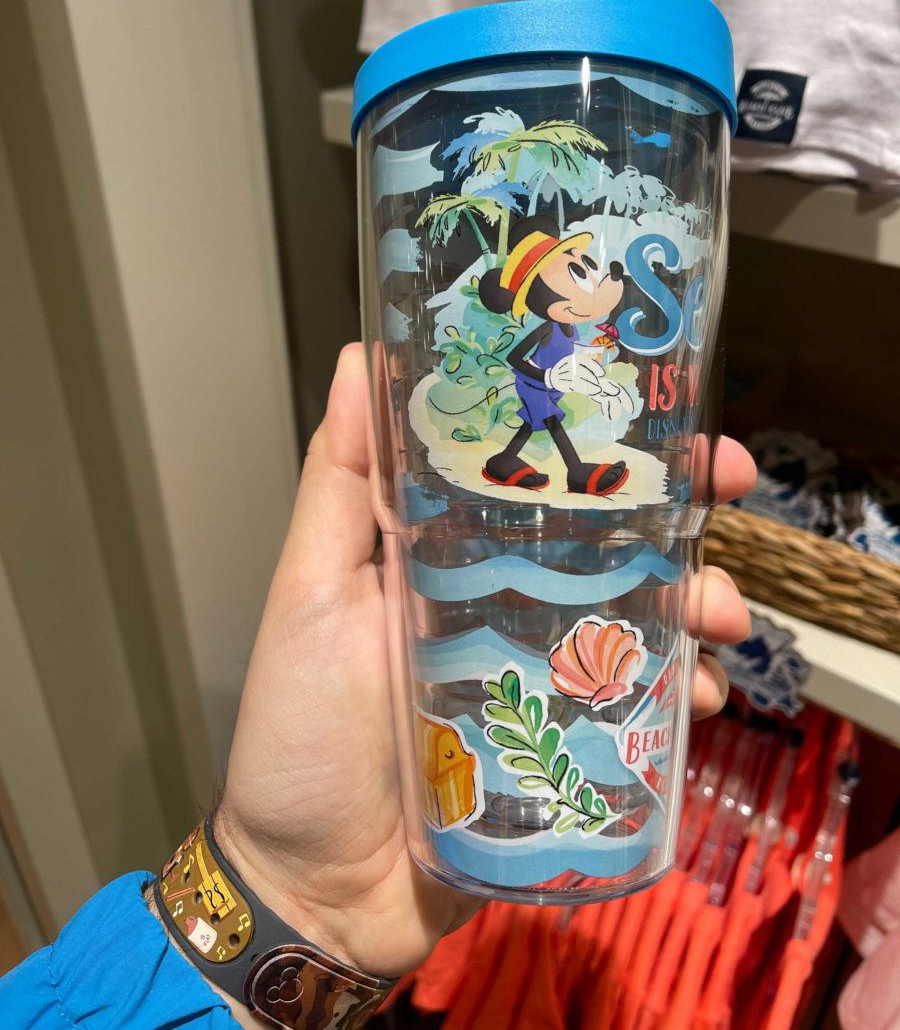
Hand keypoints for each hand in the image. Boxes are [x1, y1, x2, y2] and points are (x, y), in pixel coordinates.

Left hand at [215, 345, 755, 980]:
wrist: (319, 887)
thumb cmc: (302, 730)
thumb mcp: (308, 593)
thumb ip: (337, 485)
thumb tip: (360, 357)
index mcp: (455, 556)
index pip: (542, 478)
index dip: (602, 438)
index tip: (661, 408)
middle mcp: (510, 604)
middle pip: (614, 543)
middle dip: (681, 513)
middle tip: (728, 493)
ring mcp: (546, 679)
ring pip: (648, 621)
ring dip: (703, 603)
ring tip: (719, 616)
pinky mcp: (572, 751)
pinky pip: (645, 711)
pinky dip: (686, 696)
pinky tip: (701, 696)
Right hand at [546, 354, 609, 395]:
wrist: (552, 376)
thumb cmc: (569, 370)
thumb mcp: (576, 363)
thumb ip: (587, 364)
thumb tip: (600, 371)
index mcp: (574, 358)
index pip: (586, 362)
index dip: (595, 368)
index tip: (602, 374)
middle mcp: (570, 364)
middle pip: (584, 372)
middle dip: (593, 379)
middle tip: (600, 385)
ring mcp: (566, 373)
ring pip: (581, 380)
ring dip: (590, 386)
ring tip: (598, 390)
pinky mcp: (563, 382)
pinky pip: (576, 386)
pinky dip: (584, 390)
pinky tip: (590, 392)